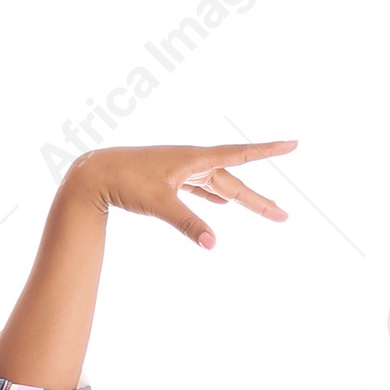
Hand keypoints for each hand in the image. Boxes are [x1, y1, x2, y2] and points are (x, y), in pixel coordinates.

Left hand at [63, 140, 297, 247]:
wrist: (96, 173)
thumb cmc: (127, 182)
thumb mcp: (160, 204)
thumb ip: (188, 224)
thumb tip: (212, 246)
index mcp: (197, 160)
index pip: (241, 155)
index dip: (268, 151)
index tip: (294, 144)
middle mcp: (194, 162)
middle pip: (235, 183)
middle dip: (259, 200)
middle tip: (283, 216)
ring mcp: (183, 171)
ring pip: (219, 186)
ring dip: (241, 198)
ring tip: (263, 209)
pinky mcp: (170, 181)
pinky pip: (201, 188)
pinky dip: (214, 195)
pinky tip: (223, 203)